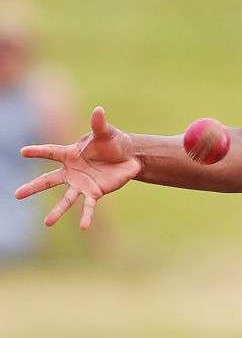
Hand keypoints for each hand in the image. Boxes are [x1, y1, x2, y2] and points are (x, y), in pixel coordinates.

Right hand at [16, 106, 140, 229]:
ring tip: (47, 223)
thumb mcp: (107, 133)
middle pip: (49, 180)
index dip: (38, 151)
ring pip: (66, 199)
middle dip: (33, 187)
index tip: (23, 151)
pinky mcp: (94, 193)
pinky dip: (86, 216)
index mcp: (71, 154)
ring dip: (57, 211)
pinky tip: (84, 228)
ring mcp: (81, 184)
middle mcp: (72, 171)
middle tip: (17, 195)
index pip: (51, 152)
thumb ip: (99, 124)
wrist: (129, 157)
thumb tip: (99, 109)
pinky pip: (88, 206)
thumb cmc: (113, 143)